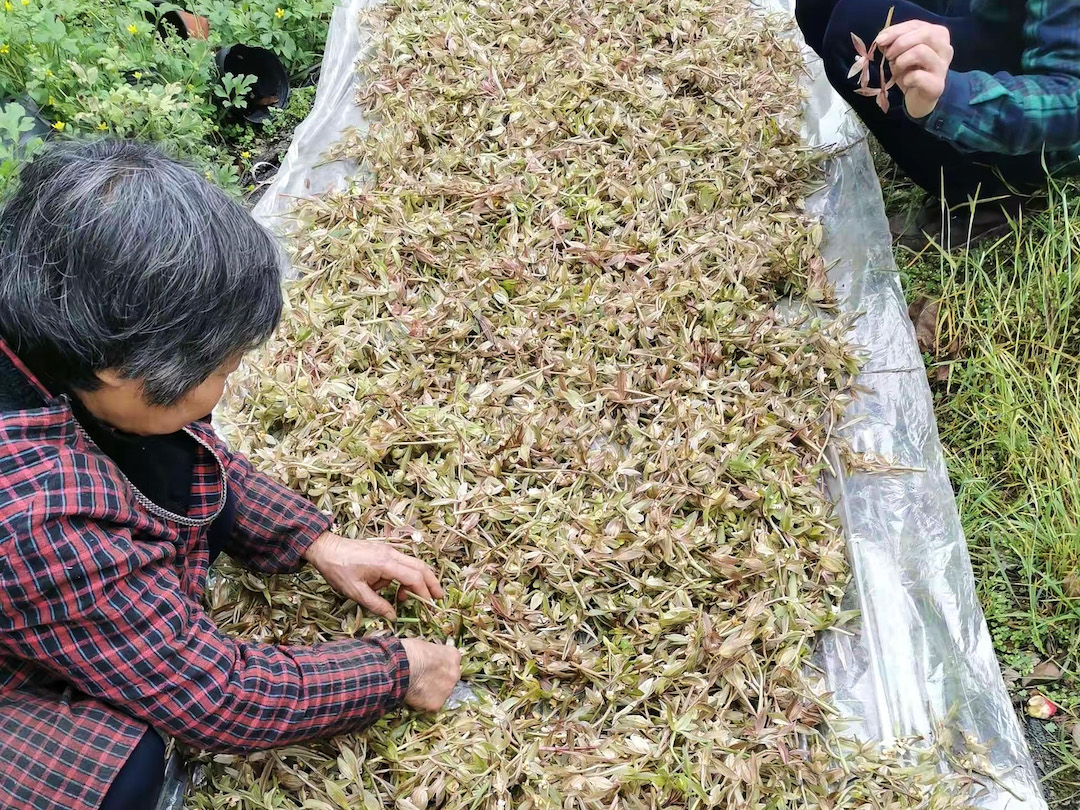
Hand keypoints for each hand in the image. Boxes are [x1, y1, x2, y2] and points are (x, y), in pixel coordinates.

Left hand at [303, 533, 444, 619]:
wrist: (326, 549)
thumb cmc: (338, 570)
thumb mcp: (356, 592)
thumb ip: (377, 605)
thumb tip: (393, 616)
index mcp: (386, 563)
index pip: (413, 577)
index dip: (423, 591)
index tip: (429, 605)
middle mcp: (391, 553)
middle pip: (420, 566)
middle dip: (431, 582)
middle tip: (438, 598)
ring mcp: (388, 550)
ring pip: (412, 563)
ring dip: (415, 581)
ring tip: (405, 598)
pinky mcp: (384, 550)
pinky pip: (401, 563)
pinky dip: (403, 575)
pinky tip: (392, 587)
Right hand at [401, 638, 461, 710]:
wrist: (400, 667)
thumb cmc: (410, 652)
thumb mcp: (425, 645)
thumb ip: (433, 654)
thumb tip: (429, 658)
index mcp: (453, 656)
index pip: (451, 662)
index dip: (440, 664)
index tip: (431, 666)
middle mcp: (455, 674)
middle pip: (449, 679)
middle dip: (439, 679)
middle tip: (424, 679)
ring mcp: (447, 690)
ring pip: (441, 693)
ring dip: (432, 692)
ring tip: (417, 688)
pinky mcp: (437, 704)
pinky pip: (432, 704)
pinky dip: (423, 702)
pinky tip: (414, 696)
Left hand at [876, 20, 952, 118]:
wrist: (920, 98)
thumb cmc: (911, 72)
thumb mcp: (900, 53)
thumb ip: (893, 43)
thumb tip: (881, 39)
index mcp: (937, 35)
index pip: (916, 24)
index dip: (896, 31)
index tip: (880, 40)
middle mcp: (945, 48)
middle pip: (924, 34)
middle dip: (900, 43)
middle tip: (888, 56)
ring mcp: (942, 67)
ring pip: (921, 52)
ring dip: (901, 61)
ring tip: (897, 69)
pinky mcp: (937, 85)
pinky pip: (917, 76)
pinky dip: (906, 79)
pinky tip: (906, 82)